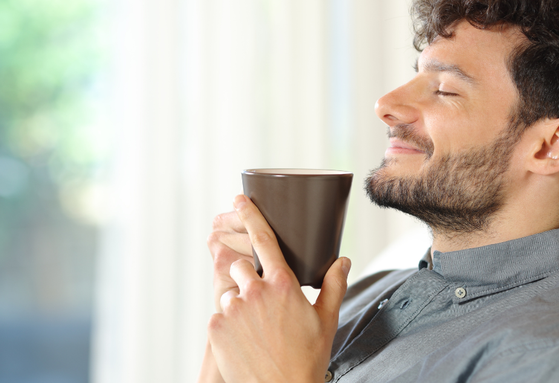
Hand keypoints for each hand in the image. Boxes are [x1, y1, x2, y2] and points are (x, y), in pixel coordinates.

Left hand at [207, 194, 350, 382]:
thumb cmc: (307, 358)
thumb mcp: (326, 320)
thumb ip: (333, 285)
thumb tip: (343, 261)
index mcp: (283, 284)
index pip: (263, 238)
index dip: (250, 215)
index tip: (239, 200)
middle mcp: (255, 291)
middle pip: (241, 265)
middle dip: (248, 277)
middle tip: (262, 303)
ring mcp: (232, 309)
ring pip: (229, 291)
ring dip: (238, 302)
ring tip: (255, 328)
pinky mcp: (216, 327)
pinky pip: (218, 314)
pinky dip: (228, 323)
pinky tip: (244, 340)